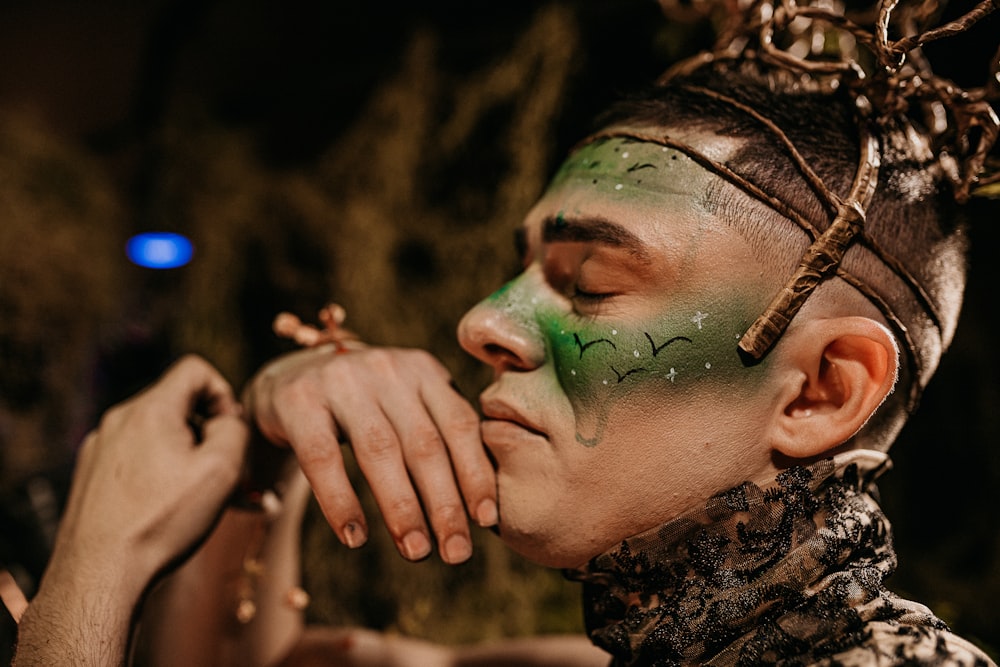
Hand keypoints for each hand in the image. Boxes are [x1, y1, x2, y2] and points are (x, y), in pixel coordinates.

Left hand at [52, 354, 249, 591]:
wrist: (98, 573)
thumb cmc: (161, 522)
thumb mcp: (222, 469)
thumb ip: (235, 429)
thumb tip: (228, 420)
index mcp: (150, 410)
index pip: (194, 369)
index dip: (223, 392)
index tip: (230, 431)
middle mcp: (119, 421)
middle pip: (176, 404)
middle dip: (206, 432)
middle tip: (224, 472)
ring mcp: (99, 449)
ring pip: (156, 435)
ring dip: (184, 458)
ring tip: (199, 498)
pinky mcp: (90, 477)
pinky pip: (135, 460)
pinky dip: (158, 475)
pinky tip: (168, 512)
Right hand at [246, 345, 495, 563]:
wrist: (291, 379)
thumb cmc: (367, 407)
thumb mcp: (407, 405)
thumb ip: (442, 435)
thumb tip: (483, 508)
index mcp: (424, 371)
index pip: (459, 425)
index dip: (475, 474)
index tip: (485, 520)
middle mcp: (387, 369)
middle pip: (424, 443)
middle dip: (444, 503)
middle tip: (456, 552)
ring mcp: (341, 381)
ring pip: (380, 451)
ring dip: (402, 507)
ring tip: (416, 551)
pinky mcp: (299, 401)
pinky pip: (323, 457)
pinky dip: (341, 500)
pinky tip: (356, 537)